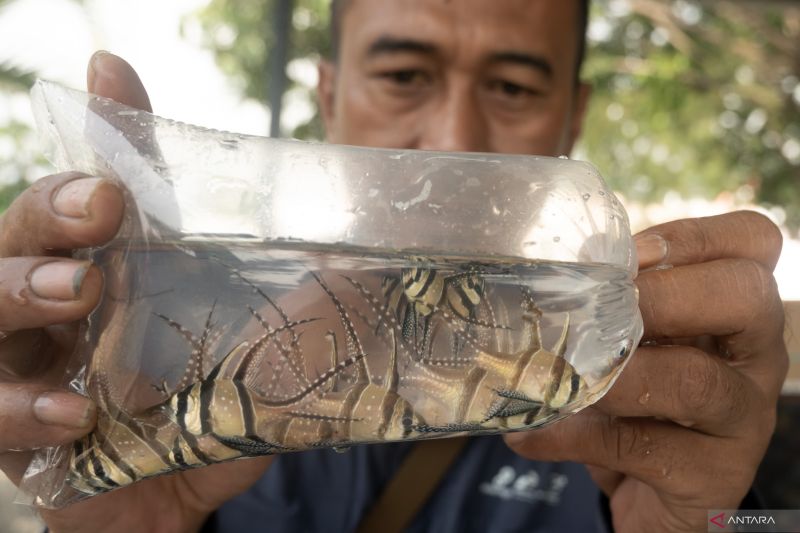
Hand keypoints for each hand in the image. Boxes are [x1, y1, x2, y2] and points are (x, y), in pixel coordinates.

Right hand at [0, 52, 271, 532]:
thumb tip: (361, 268)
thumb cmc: (204, 421)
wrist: (170, 505)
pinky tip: (73, 411)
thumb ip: (291, 318)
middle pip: (22, 230)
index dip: (105, 130)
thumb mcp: (252, 360)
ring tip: (76, 289)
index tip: (111, 71)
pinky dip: (21, 404)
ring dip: (23, 287)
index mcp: (113, 274)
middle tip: (100, 205)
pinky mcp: (10, 432)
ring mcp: (24, 364)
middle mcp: (57, 305)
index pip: (102, 192)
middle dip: (53, 208)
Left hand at [504, 211, 786, 531]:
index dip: (692, 236)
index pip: (753, 242)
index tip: (629, 254)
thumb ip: (618, 304)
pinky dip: (573, 437)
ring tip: (557, 377)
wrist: (657, 495)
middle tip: (600, 312)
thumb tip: (571, 263)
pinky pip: (642, 448)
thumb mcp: (638, 342)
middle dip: (662, 294)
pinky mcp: (713, 477)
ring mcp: (743, 419)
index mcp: (738, 309)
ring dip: (615, 375)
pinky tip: (529, 434)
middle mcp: (756, 356)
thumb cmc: (642, 400)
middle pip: (745, 295)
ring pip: (695, 381)